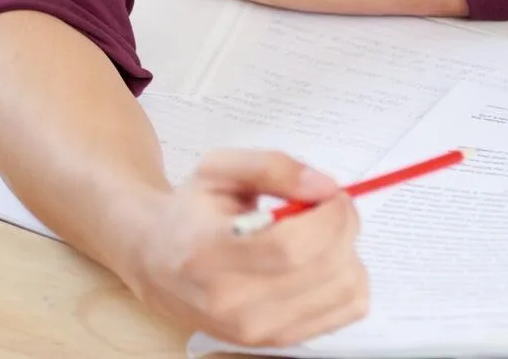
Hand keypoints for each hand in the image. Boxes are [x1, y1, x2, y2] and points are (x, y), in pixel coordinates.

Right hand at [120, 151, 368, 346]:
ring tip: (322, 234)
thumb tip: (325, 188)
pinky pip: (345, 311)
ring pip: (342, 289)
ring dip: (349, 251)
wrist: (157, 261)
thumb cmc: (193, 211)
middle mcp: (230, 303)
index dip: (328, 215)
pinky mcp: (276, 341)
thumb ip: (275, 167)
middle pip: (322, 266)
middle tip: (332, 206)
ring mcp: (254, 329)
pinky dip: (350, 279)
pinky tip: (324, 261)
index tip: (333, 194)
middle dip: (345, 225)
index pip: (290, 245)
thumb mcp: (221, 169)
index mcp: (209, 254)